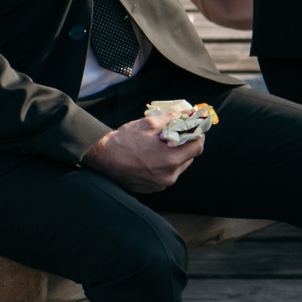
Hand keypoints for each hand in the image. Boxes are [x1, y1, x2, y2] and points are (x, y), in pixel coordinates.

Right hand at [81, 121, 205, 193]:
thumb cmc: (125, 140)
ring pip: (178, 167)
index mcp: (170, 160)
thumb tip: (189, 113)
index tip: (196, 127)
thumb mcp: (150, 124)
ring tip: (165, 144)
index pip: (197, 147)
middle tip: (180, 133)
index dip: (198, 135)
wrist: (103, 157)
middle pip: (189, 158)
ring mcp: (159, 185)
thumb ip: (173, 119)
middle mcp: (168, 177)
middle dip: (187, 144)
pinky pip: (166, 175)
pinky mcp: (151, 188)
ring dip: (176, 155)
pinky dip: (165, 165)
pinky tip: (155, 155)